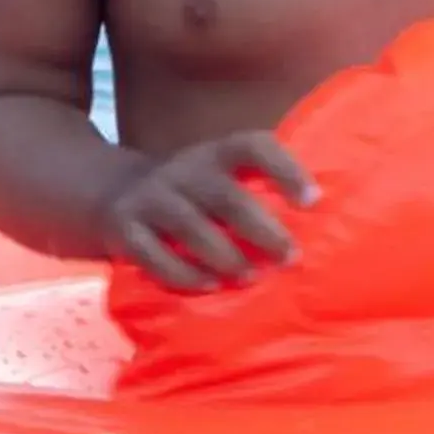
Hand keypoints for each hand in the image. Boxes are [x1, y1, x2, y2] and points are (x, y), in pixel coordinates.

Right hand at [101, 131, 317, 292]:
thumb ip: (259, 190)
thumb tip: (324, 222)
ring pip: (188, 224)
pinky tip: (208, 287)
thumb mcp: (220, 177)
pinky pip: (152, 253)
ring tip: (250, 279)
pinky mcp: (125, 229)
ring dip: (223, 255)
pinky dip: (182, 273)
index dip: (285, 169)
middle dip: (260, 228)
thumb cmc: (192, 194)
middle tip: (289, 257)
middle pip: (224, 195)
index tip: (313, 201)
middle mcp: (184, 171)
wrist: (109, 193)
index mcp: (215, 155)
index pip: (252, 146)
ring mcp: (151, 198)